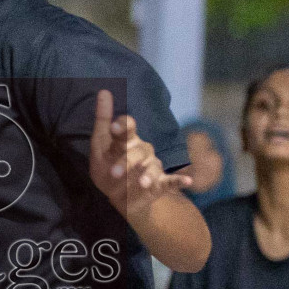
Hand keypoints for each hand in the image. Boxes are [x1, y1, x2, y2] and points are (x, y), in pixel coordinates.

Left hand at [88, 90, 192, 218]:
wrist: (116, 198)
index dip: (123, 126)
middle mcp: (142, 150)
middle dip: (127, 160)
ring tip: (142, 183)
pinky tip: (188, 181)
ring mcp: (152, 167)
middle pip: (138, 150)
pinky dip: (180, 180)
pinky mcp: (160, 184)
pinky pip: (172, 181)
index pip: (128, 127)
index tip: (114, 128)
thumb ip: (103, 120)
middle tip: (114, 172)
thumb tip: (103, 90)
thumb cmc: (107, 168)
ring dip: (147, 174)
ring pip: (153, 166)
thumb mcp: (100, 147)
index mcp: (127, 139)